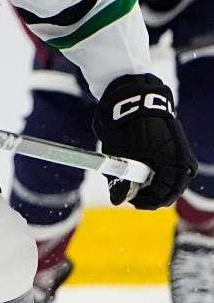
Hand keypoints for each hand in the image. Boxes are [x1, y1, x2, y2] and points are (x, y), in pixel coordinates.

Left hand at [94, 74, 196, 209]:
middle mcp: (185, 164)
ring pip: (168, 184)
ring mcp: (184, 159)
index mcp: (173, 165)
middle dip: (147, 193)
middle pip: (167, 192)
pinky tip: (141, 167)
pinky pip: (169, 173)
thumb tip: (117, 201)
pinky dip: (155, 174)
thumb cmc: (126, 126)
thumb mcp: (118, 154)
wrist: (135, 101)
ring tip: (132, 175)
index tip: (127, 198)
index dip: (144, 200)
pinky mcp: (179, 154)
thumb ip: (120, 180)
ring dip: (150, 184)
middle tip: (127, 187)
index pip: (163, 196)